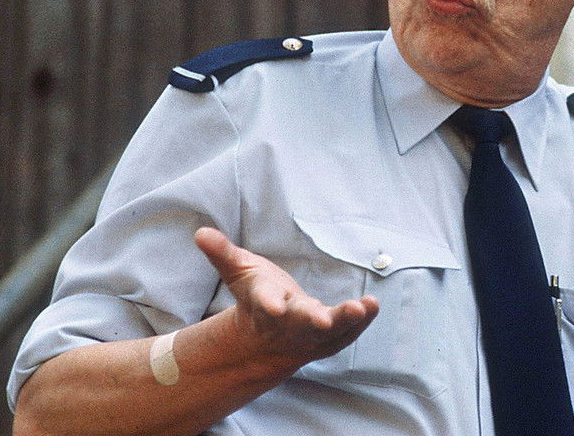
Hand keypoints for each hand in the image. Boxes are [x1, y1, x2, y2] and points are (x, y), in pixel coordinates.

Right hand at [193, 227, 379, 374]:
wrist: (267, 340)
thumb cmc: (256, 295)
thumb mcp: (238, 271)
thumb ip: (223, 253)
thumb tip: (200, 233)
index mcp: (264, 304)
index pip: (265, 303)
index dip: (269, 303)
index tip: (274, 305)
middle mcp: (288, 323)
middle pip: (301, 322)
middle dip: (313, 320)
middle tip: (325, 320)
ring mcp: (310, 334)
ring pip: (330, 331)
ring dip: (346, 320)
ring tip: (363, 307)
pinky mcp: (330, 338)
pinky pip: (348, 332)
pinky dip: (362, 321)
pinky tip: (373, 306)